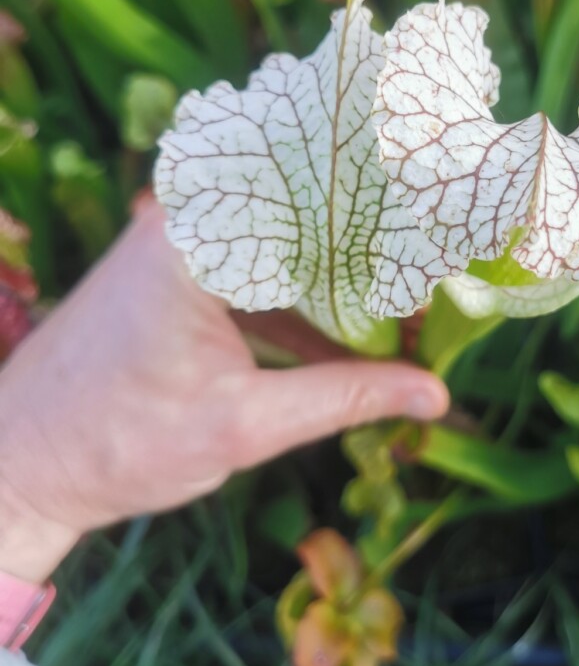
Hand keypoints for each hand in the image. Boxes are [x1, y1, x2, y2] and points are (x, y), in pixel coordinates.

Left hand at [0, 201, 447, 583]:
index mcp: (199, 238)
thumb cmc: (118, 445)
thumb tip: (434, 397)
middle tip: (443, 281)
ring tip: (411, 316)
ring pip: (287, 244)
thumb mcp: (245, 425)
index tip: (449, 246)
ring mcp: (182, 241)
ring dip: (344, 282)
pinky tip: (353, 340)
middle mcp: (188, 218)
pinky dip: (304, 302)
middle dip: (376, 253)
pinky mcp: (180, 271)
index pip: (318, 202)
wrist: (19, 464)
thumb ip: (345, 398)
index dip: (389, 223)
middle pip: (308, 216)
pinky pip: (259, 271)